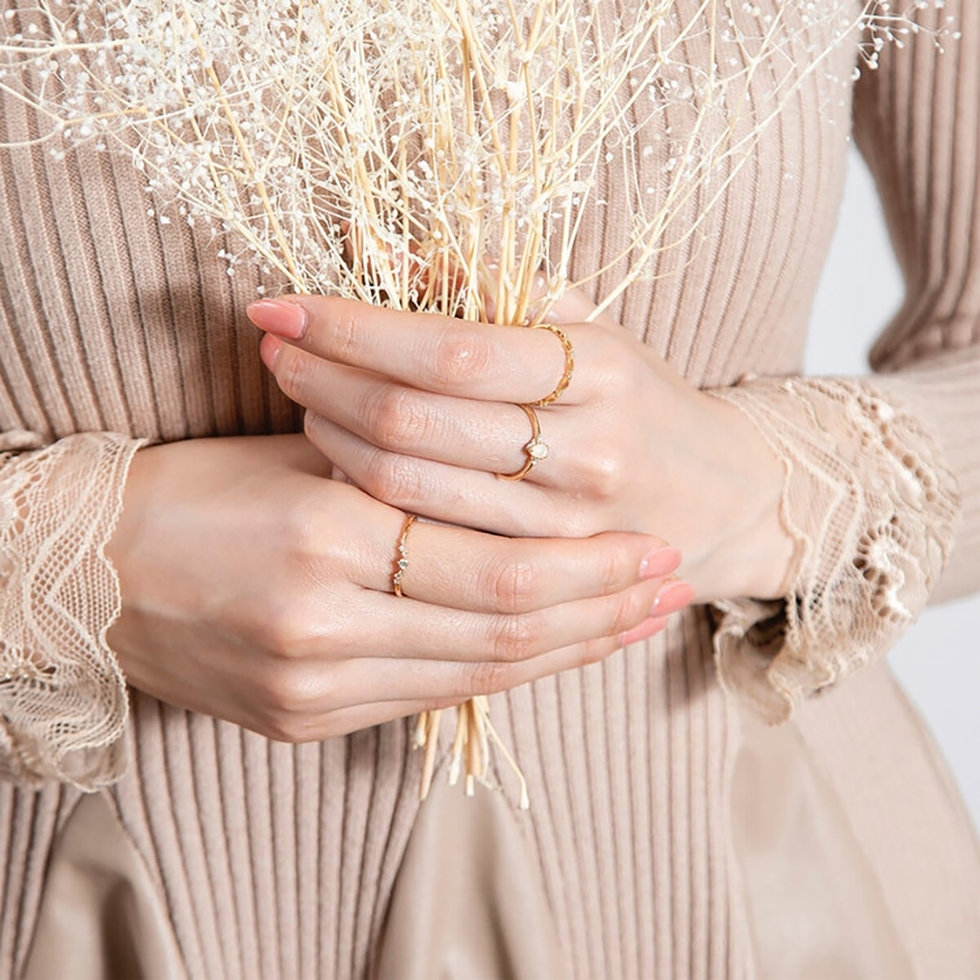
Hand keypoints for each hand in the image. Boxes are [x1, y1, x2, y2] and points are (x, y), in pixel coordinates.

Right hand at [105, 434, 687, 740]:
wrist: (89, 570)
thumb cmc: (196, 488)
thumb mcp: (303, 453)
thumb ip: (405, 473)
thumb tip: (510, 484)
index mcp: (324, 530)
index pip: (496, 563)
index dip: (587, 565)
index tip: (651, 547)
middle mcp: (321, 620)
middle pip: (504, 627)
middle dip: (601, 608)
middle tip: (668, 585)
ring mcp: (309, 684)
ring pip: (479, 674)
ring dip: (569, 649)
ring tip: (634, 623)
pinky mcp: (301, 721)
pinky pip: (432, 699)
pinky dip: (502, 675)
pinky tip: (552, 652)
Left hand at [247, 293, 792, 601]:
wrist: (720, 499)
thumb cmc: (642, 400)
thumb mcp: (591, 330)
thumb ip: (499, 287)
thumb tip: (385, 248)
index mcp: (600, 371)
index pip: (450, 349)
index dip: (352, 326)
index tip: (281, 304)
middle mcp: (585, 453)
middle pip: (414, 424)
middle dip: (323, 379)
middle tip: (278, 350)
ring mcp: (562, 528)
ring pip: (407, 490)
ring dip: (332, 435)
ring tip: (304, 396)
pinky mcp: (538, 576)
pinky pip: (426, 539)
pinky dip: (368, 496)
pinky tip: (341, 459)